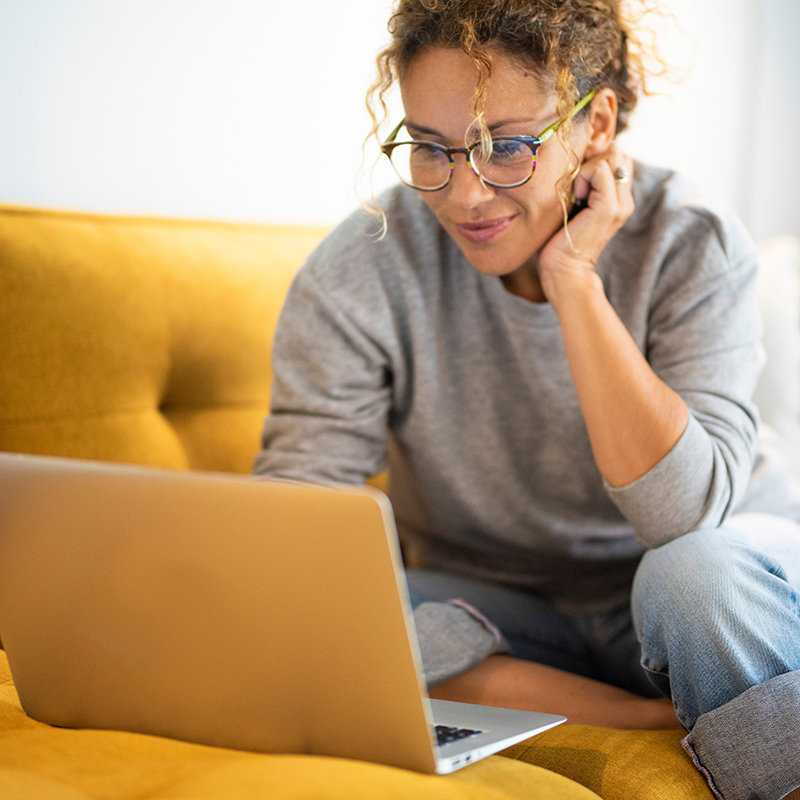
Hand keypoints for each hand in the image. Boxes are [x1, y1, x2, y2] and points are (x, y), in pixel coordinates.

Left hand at [538, 142, 633, 307]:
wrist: (563, 271)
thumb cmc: (560, 241)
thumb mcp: (572, 205)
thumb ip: (581, 185)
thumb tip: (574, 158)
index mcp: (617, 198)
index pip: (616, 156)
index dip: (594, 158)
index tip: (575, 181)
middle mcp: (624, 199)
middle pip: (618, 151)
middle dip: (592, 158)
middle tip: (575, 185)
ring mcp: (620, 202)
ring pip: (612, 154)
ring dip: (586, 167)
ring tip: (575, 193)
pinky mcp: (609, 207)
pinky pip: (600, 169)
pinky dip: (582, 176)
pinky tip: (574, 197)